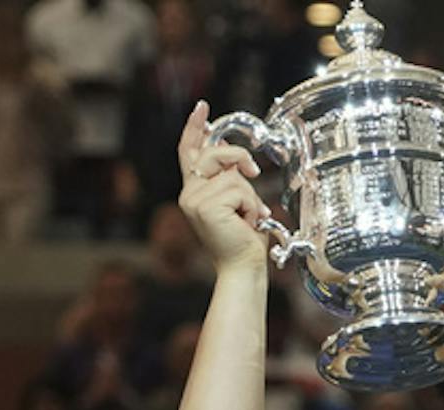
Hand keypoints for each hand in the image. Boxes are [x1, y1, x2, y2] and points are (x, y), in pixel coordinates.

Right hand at [176, 102, 274, 276]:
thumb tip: (234, 154)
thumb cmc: (242, 240)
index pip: (189, 151)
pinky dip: (250, 205)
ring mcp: (194, 199)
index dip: (195, 128)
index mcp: (194, 191)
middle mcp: (189, 193)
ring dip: (249, 195)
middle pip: (215, 153)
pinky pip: (238, 189)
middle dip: (239, 159)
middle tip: (255, 173)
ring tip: (247, 217)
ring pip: (232, 174)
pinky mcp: (206, 206)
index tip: (202, 108)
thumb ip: (229, 177)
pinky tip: (246, 222)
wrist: (242, 268)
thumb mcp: (236, 201)